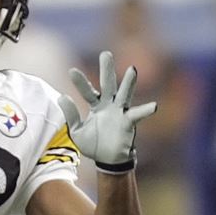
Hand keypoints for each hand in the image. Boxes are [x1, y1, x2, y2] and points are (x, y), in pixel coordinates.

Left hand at [58, 50, 156, 171]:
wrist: (107, 161)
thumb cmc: (93, 144)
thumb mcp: (76, 131)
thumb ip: (71, 115)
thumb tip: (61, 96)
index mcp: (96, 105)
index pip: (87, 91)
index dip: (80, 82)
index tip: (71, 71)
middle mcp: (109, 105)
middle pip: (108, 84)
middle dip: (107, 69)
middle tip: (105, 54)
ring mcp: (120, 112)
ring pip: (124, 94)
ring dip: (129, 82)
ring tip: (132, 69)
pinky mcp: (129, 122)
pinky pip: (138, 114)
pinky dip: (146, 110)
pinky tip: (154, 106)